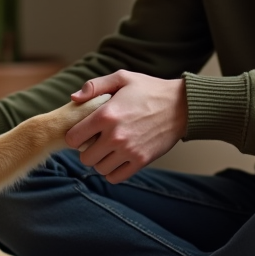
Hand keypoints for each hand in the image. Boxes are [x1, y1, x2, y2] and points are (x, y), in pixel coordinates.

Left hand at [66, 70, 187, 183]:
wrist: (181, 106)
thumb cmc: (149, 90)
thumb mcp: (122, 78)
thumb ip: (94, 86)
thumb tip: (73, 98)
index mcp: (106, 115)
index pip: (73, 138)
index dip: (75, 135)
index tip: (84, 132)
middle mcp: (115, 135)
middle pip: (85, 158)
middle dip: (87, 151)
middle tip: (96, 142)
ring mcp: (129, 150)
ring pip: (100, 169)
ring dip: (101, 161)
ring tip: (108, 150)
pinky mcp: (141, 161)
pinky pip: (116, 177)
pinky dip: (113, 171)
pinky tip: (118, 159)